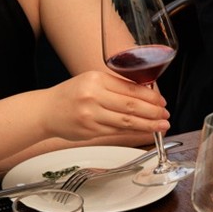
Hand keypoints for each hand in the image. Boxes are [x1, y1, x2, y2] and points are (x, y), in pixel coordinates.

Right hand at [42, 68, 169, 141]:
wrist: (46, 111)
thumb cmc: (71, 94)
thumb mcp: (91, 81)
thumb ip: (115, 86)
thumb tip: (145, 94)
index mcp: (96, 79)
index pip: (130, 88)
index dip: (150, 97)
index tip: (162, 102)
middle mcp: (93, 96)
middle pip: (131, 106)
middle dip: (153, 112)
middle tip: (166, 115)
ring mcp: (91, 115)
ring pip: (126, 121)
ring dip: (147, 125)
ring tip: (161, 125)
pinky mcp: (90, 131)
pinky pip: (116, 132)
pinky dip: (133, 132)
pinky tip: (143, 131)